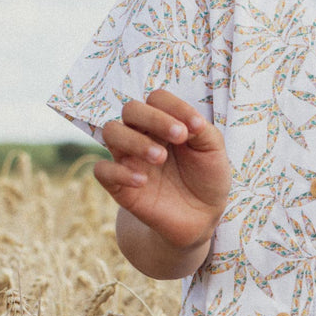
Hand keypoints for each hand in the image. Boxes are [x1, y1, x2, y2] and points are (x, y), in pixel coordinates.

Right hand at [95, 89, 230, 250]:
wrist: (201, 217)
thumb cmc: (207, 178)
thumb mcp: (214, 151)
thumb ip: (202, 130)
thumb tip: (189, 120)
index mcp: (164, 122)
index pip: (157, 98)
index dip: (175, 106)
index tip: (196, 127)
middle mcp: (142, 135)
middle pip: (131, 109)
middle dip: (154, 118)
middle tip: (179, 137)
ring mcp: (129, 159)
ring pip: (111, 132)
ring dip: (135, 141)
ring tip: (160, 158)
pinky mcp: (120, 186)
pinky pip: (102, 171)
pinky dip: (119, 172)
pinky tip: (143, 181)